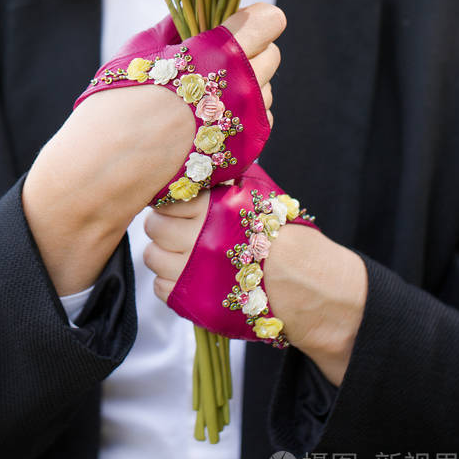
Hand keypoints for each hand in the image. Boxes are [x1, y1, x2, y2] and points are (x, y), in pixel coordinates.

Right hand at [22, 2, 283, 294]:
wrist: (105, 166)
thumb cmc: (116, 100)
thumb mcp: (141, 49)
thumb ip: (175, 29)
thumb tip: (189, 14)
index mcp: (218, 54)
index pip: (269, 21)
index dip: (255, 18)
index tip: (237, 23)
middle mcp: (240, 88)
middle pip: (272, 55)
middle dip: (250, 51)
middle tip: (215, 60)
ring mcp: (244, 124)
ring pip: (266, 92)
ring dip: (245, 87)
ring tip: (204, 96)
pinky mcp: (243, 154)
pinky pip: (257, 124)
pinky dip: (240, 118)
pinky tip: (206, 121)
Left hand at [143, 82, 275, 299]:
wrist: (306, 279)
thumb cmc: (282, 231)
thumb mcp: (257, 193)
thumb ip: (226, 177)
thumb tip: (203, 156)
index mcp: (212, 209)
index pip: (167, 199)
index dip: (169, 201)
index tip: (174, 203)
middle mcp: (199, 240)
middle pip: (154, 227)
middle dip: (162, 224)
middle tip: (174, 225)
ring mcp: (195, 273)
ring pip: (152, 257)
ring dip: (162, 252)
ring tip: (179, 250)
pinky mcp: (195, 302)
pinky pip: (161, 288)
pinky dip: (168, 280)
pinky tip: (186, 273)